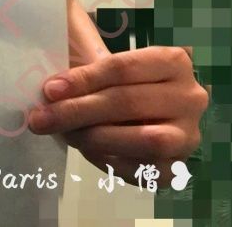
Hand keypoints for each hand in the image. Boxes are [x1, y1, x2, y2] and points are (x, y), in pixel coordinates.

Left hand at [28, 46, 208, 187]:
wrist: (134, 110)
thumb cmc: (111, 82)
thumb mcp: (98, 64)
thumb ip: (79, 68)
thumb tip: (51, 88)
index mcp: (173, 61)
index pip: (122, 68)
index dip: (83, 79)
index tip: (49, 89)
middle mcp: (190, 97)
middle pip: (128, 102)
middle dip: (78, 111)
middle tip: (41, 118)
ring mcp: (188, 134)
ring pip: (144, 139)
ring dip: (95, 138)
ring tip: (65, 133)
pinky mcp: (177, 167)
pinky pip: (143, 170)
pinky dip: (110, 161)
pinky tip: (86, 149)